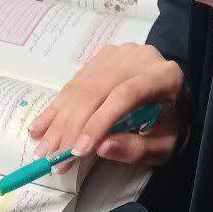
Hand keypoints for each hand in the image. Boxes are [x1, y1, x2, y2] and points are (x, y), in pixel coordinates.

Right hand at [28, 43, 185, 170]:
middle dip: (71, 127)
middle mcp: (140, 58)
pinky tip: (40, 128)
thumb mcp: (162, 147)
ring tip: (42, 148)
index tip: (79, 151)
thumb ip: (136, 149)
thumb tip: (101, 148)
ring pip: (81, 87)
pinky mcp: (102, 58)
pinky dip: (56, 108)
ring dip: (58, 120)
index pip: (125, 95)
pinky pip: (74, 84)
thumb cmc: (169, 126)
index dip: (99, 122)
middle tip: (52, 157)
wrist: (173, 99)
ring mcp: (118, 55)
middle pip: (97, 90)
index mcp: (164, 77)